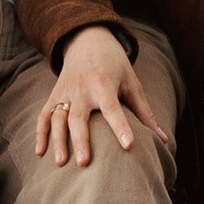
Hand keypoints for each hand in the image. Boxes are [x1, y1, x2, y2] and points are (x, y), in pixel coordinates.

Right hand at [35, 26, 158, 167]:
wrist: (87, 40)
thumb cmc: (114, 65)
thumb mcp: (132, 83)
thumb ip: (145, 113)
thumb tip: (163, 141)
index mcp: (104, 84)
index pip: (113, 108)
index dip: (121, 126)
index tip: (129, 145)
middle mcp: (82, 89)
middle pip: (78, 117)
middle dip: (81, 140)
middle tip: (84, 163)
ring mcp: (65, 92)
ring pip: (58, 118)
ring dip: (58, 141)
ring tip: (61, 164)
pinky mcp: (54, 95)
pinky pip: (44, 115)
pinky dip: (40, 133)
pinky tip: (40, 153)